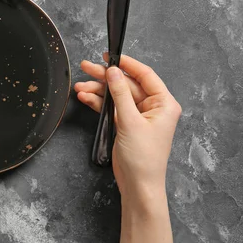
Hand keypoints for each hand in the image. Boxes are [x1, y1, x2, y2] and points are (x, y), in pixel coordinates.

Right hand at [74, 54, 180, 201]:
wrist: (138, 186)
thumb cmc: (143, 158)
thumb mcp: (130, 121)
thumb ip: (120, 94)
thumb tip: (113, 72)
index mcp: (164, 103)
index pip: (145, 75)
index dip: (127, 64)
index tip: (110, 56)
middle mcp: (153, 107)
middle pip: (126, 84)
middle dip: (105, 77)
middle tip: (86, 67)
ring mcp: (138, 116)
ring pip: (116, 96)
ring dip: (98, 91)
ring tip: (79, 87)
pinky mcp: (126, 124)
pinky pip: (111, 108)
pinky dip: (99, 103)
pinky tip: (85, 97)